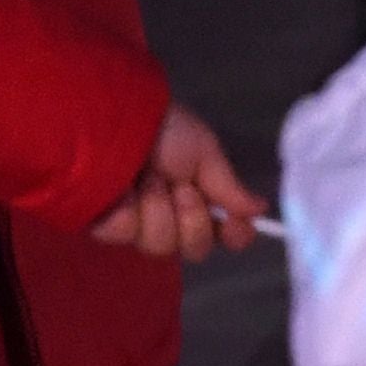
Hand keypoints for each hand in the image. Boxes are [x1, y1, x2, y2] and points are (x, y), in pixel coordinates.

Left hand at [86, 104, 269, 260]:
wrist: (116, 117)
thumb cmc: (163, 128)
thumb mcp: (203, 150)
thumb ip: (229, 187)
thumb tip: (260, 209)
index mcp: (196, 199)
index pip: (222, 233)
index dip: (232, 235)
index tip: (236, 225)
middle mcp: (169, 216)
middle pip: (195, 248)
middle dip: (191, 218)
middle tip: (180, 188)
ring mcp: (137, 223)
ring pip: (161, 245)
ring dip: (158, 208)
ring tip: (146, 178)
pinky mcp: (106, 225)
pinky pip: (126, 235)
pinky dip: (128, 210)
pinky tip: (122, 189)